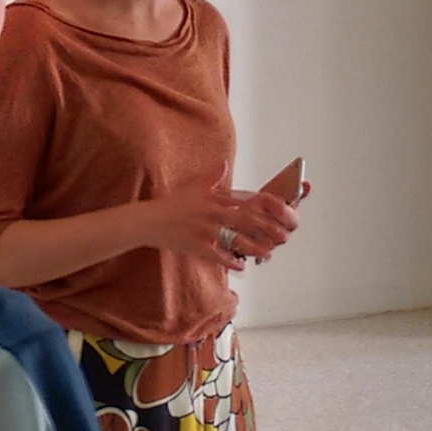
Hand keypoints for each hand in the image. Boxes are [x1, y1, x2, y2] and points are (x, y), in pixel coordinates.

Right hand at [141, 184, 297, 270]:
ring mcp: (204, 230)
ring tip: (267, 254)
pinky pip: (217, 256)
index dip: (264, 210)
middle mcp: (212, 213)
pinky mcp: (195, 245)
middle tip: (282, 237)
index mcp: (214, 198)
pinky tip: (241, 267)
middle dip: (267, 230)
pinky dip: (230, 262)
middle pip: (246, 221)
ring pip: (235, 240)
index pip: (245, 203)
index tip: (280, 215)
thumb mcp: (193, 187)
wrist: (149, 220)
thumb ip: (212, 177)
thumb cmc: (172, 204)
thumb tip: (224, 163)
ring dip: (254, 248)